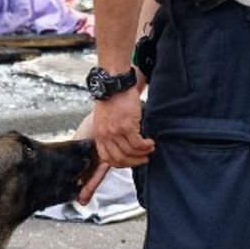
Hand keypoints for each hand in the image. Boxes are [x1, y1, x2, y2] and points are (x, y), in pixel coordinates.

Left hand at [73, 82, 152, 203]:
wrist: (113, 83)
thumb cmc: (112, 99)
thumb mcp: (104, 118)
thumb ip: (109, 132)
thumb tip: (119, 143)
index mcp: (99, 135)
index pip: (106, 159)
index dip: (116, 166)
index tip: (126, 164)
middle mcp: (105, 136)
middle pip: (119, 160)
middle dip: (133, 163)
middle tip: (144, 160)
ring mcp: (115, 132)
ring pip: (130, 152)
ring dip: (142, 154)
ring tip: (149, 150)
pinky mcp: (126, 125)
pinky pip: (137, 143)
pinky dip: (145, 146)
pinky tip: (150, 143)